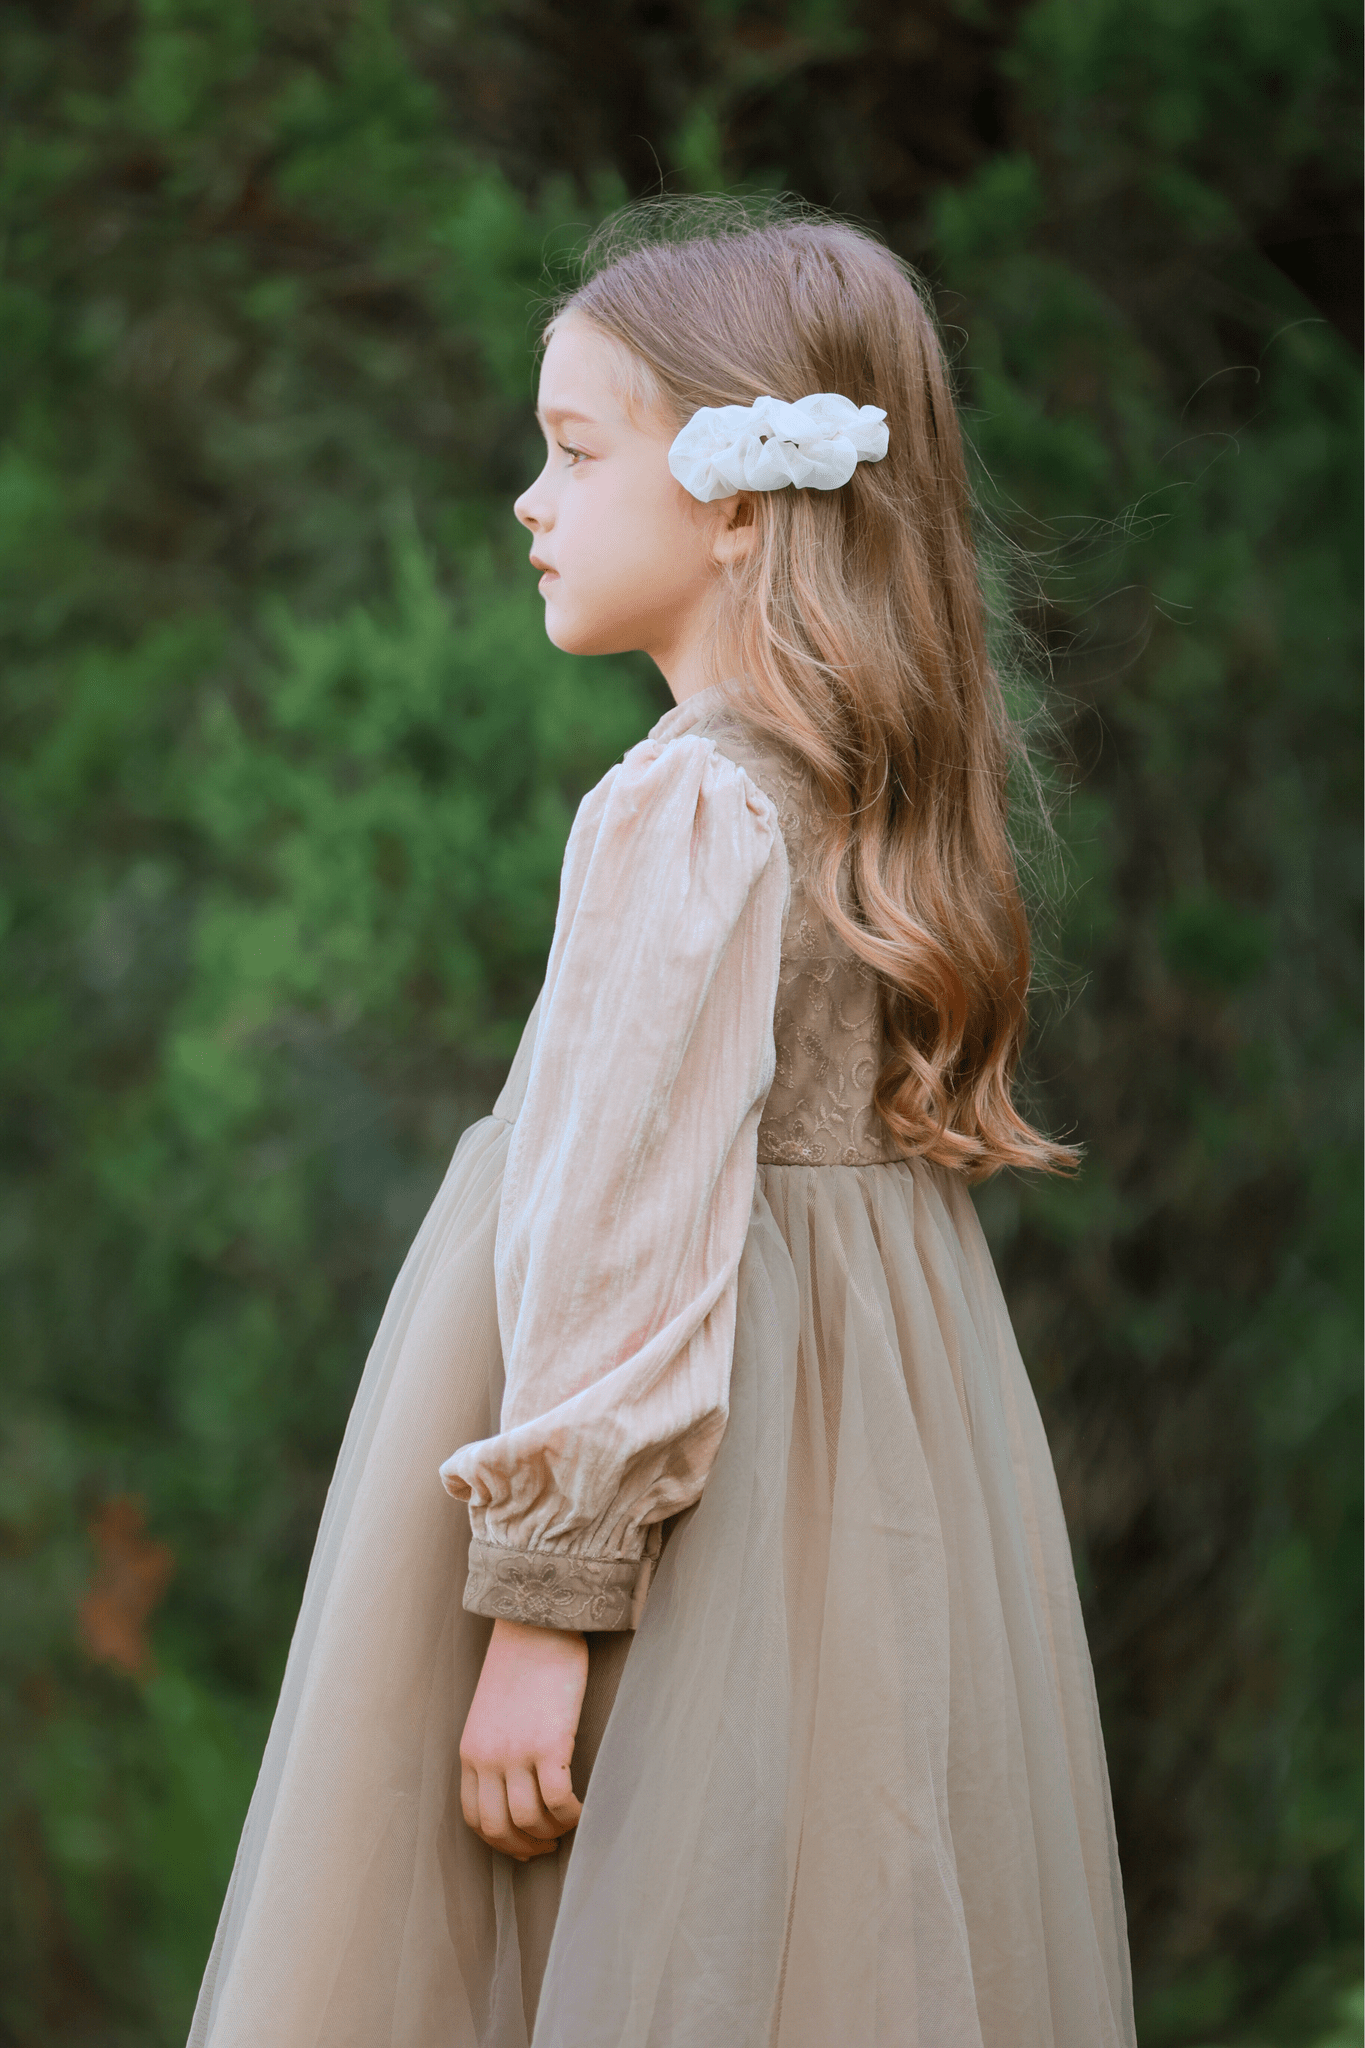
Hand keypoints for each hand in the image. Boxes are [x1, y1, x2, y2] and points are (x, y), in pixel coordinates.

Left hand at [460, 1618, 588, 1859]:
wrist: (536, 1623)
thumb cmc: (521, 1663)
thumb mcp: (491, 1713)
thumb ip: (496, 1749)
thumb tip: (517, 1787)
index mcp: (470, 1752)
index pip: (476, 1818)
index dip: (501, 1842)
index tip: (524, 1846)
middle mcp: (488, 1758)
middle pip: (500, 1828)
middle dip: (527, 1847)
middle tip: (550, 1845)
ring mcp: (517, 1753)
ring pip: (530, 1820)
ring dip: (553, 1833)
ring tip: (569, 1824)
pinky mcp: (549, 1744)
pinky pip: (559, 1800)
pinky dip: (572, 1815)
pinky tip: (583, 1809)